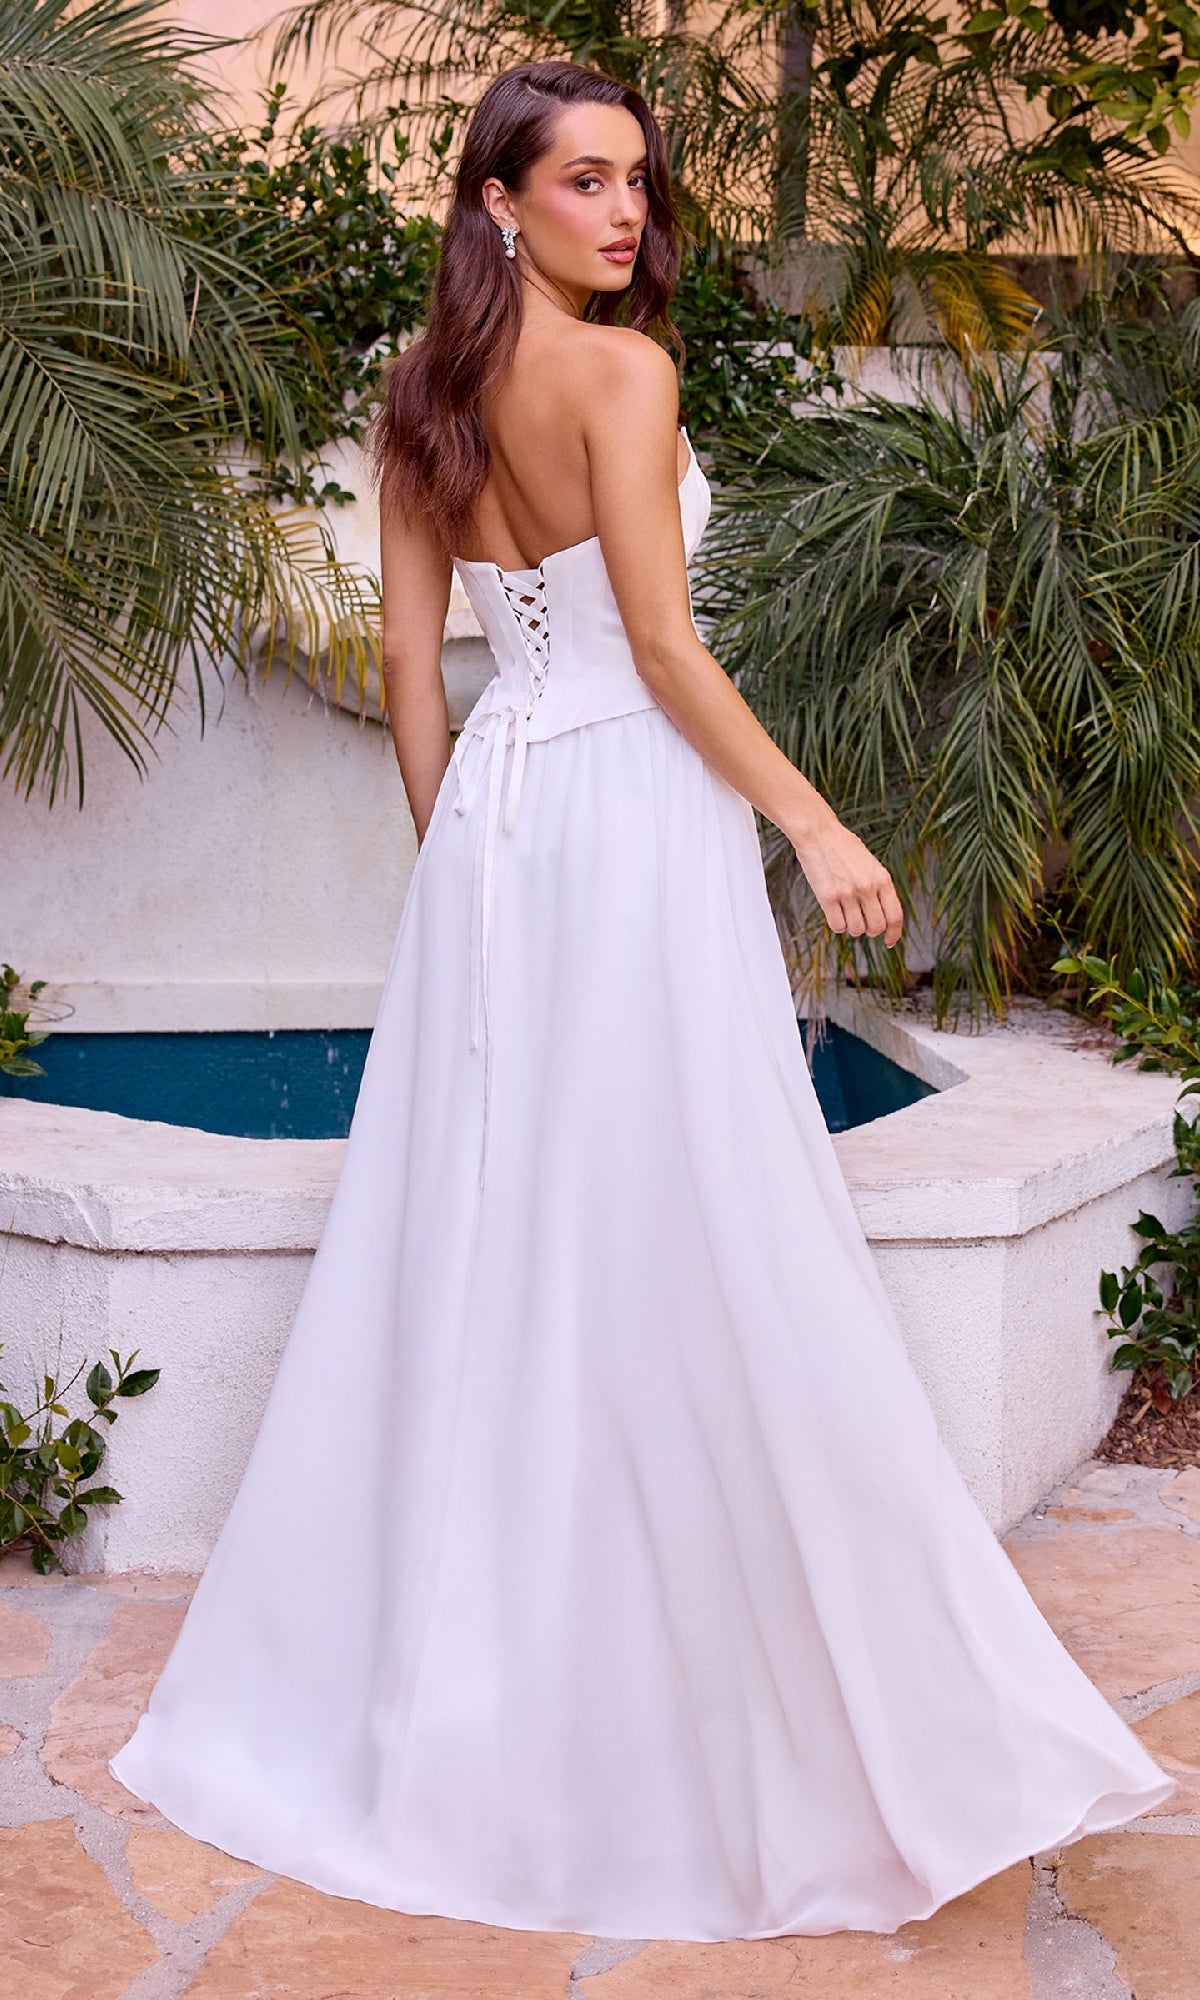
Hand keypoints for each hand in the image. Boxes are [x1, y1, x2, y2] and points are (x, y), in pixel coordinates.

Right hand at [789, 811, 903, 947]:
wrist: (818, 833)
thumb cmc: (843, 846)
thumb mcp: (870, 864)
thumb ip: (878, 887)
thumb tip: (882, 915)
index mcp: (882, 878)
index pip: (895, 916)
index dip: (894, 934)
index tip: (890, 941)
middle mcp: (867, 887)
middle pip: (876, 927)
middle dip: (870, 931)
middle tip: (863, 924)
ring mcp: (847, 893)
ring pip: (856, 930)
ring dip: (852, 928)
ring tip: (847, 915)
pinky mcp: (827, 897)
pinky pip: (837, 926)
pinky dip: (837, 926)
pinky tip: (835, 914)